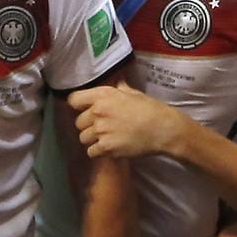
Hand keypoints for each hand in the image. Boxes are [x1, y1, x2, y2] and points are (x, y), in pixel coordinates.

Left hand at [68, 82, 187, 159]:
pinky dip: (98, 152)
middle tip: (100, 127)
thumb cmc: (150, 109)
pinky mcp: (106, 147)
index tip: (84, 110)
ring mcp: (101, 130)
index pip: (73, 100)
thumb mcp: (132, 93)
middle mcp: (97, 112)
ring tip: (104, 139)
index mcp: (102, 95)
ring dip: (92, 139)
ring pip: (83, 138)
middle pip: (78, 122)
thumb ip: (118, 89)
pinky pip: (91, 152)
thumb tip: (116, 85)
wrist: (163, 129)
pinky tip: (108, 148)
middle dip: (88, 125)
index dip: (78, 106)